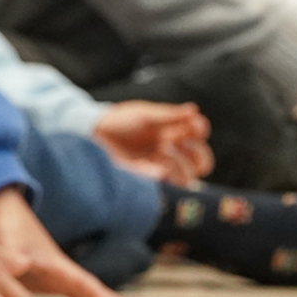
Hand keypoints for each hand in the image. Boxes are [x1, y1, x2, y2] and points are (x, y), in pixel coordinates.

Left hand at [0, 188, 139, 296]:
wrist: (7, 213)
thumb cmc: (8, 228)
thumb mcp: (8, 243)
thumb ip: (13, 256)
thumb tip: (25, 265)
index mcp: (55, 265)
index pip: (82, 283)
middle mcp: (63, 270)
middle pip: (94, 289)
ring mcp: (61, 274)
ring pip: (90, 293)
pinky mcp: (53, 278)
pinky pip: (79, 294)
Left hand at [92, 101, 212, 183]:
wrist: (94, 133)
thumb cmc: (121, 121)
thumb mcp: (146, 115)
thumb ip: (169, 115)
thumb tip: (194, 111)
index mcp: (174, 132)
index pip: (200, 136)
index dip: (200, 131)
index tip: (193, 126)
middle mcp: (172, 152)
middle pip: (202, 163)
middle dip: (197, 153)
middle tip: (177, 140)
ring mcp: (161, 168)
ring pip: (188, 178)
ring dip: (181, 165)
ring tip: (163, 149)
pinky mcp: (147, 180)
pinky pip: (165, 185)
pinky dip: (164, 175)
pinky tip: (157, 166)